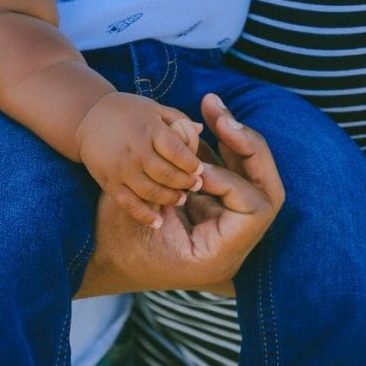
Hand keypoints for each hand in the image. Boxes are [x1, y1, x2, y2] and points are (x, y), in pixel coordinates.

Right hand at [76, 92, 203, 227]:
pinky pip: (129, 204)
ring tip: (181, 198)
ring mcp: (121, 169)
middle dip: (185, 183)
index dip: (192, 163)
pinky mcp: (110, 183)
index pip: (177, 151)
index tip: (199, 169)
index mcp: (149, 129)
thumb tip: (200, 130)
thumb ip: (178, 119)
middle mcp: (136, 150)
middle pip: (167, 174)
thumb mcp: (154, 108)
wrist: (87, 117)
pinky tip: (159, 222)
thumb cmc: (127, 110)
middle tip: (195, 185)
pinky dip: (144, 216)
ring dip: (170, 199)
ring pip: (151, 192)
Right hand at [83, 93, 284, 294]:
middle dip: (248, 146)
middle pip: (266, 188)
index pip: (255, 209)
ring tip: (212, 108)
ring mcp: (224, 227)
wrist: (99, 257)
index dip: (230, 181)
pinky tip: (210, 121)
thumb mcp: (138, 213)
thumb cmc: (113, 240)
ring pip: (251, 175)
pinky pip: (228, 172)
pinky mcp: (211, 208)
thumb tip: (195, 135)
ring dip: (233, 139)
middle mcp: (230, 246)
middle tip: (220, 116)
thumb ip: (169, 179)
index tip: (197, 171)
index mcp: (218, 256)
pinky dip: (221, 147)